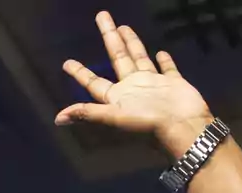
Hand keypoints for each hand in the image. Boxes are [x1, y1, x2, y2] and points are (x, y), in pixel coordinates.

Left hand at [55, 11, 213, 157]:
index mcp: (117, 97)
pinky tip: (161, 52)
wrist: (182, 127)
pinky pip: (167, 69)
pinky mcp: (173, 84)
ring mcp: (153, 85)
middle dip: (109, 38)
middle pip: (117, 58)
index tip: (66, 63)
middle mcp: (132, 89)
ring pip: (139, 58)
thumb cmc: (147, 124)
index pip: (94, 82)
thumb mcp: (114, 117)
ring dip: (132, 43)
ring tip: (124, 27)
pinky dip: (164, 61)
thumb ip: (88, 113)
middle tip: (102, 16)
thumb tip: (58, 118)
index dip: (80, 73)